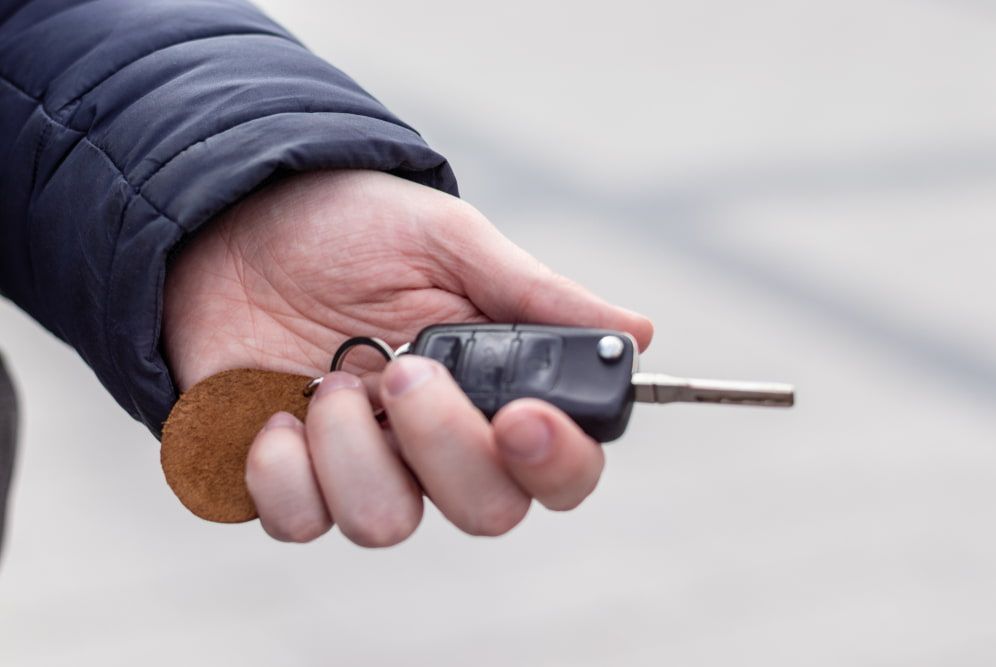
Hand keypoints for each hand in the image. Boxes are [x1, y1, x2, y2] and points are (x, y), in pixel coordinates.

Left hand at [164, 170, 652, 545]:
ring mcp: (364, 469)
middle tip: (405, 367)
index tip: (520, 417)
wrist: (238, 221)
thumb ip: (535, 294)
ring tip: (331, 374)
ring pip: (387, 524)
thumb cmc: (352, 226)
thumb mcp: (449, 239)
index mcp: (493, 390)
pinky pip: (298, 521)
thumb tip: (639, 332)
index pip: (560, 469)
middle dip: (444, 443)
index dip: (556, 462)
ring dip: (353, 445)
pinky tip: (274, 406)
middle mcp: (437, 445)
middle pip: (487, 511)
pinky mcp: (289, 481)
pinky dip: (280, 468)